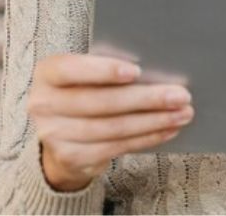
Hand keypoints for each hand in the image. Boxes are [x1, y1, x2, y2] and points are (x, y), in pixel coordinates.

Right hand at [28, 54, 193, 191]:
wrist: (61, 132)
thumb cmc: (85, 88)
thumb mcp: (86, 73)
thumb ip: (109, 68)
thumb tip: (158, 68)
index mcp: (47, 73)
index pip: (72, 69)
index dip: (104, 70)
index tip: (136, 71)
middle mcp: (43, 104)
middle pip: (101, 102)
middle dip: (146, 98)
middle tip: (181, 95)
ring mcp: (54, 135)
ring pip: (113, 127)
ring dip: (154, 121)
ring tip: (182, 113)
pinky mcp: (71, 157)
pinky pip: (115, 147)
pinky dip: (147, 138)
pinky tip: (168, 130)